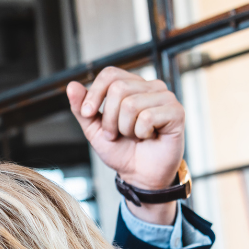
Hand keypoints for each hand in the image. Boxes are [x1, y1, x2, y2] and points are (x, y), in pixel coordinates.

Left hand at [68, 67, 184, 223]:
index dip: (95, 93)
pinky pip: (147, 117)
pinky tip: (148, 137)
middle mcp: (150, 86)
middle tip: (116, 133)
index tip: (88, 114)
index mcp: (131, 85)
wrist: (140, 174)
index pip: (110, 74)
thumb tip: (71, 85)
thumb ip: (82, 109)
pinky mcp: (176, 111)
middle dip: (109, 118)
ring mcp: (165, 97)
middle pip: (118, 88)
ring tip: (134, 136)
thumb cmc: (121, 150)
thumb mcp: (94, 130)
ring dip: (125, 128)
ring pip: (131, 104)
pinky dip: (141, 133)